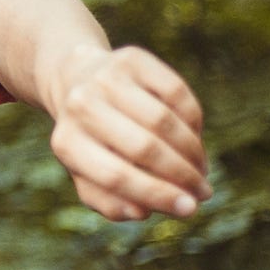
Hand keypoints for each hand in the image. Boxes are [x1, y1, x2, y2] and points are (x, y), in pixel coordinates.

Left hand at [46, 44, 210, 220]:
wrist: (76, 81)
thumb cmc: (90, 140)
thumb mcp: (88, 174)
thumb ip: (110, 202)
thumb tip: (142, 211)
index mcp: (66, 143)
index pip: (114, 176)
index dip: (157, 195)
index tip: (189, 209)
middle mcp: (81, 107)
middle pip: (144, 148)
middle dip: (182, 175)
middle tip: (203, 192)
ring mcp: (106, 78)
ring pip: (164, 120)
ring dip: (192, 151)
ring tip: (201, 169)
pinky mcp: (132, 58)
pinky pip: (177, 92)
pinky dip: (193, 120)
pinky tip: (194, 138)